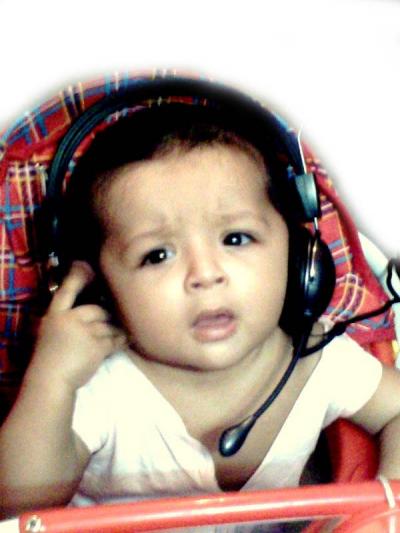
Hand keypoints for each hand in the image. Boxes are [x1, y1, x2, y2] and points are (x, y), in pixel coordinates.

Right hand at [30, 261, 126, 390]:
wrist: (50, 380)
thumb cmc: (51, 360)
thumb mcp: (52, 333)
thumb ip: (67, 321)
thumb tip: (93, 313)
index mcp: (55, 315)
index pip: (67, 291)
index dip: (77, 277)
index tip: (84, 265)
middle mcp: (70, 319)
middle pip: (97, 310)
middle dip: (105, 320)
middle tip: (110, 327)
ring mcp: (83, 331)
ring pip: (109, 326)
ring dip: (114, 332)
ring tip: (116, 338)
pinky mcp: (96, 345)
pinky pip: (115, 339)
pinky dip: (120, 342)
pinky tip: (124, 343)